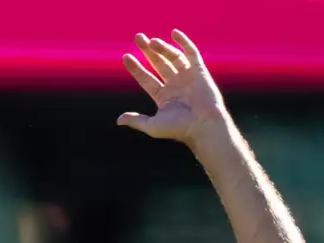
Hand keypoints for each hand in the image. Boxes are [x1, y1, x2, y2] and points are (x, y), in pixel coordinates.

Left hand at [118, 30, 226, 145]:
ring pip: (172, 57)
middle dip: (147, 51)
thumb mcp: (153, 126)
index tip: (126, 57)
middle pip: (158, 63)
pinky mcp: (199, 72)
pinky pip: (191, 53)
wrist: (204, 125)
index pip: (146, 79)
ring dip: (162, 48)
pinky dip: (184, 42)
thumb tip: (119, 120)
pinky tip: (174, 33)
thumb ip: (137, 121)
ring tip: (152, 42)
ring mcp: (187, 78)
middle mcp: (175, 85)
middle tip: (138, 37)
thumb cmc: (180, 128)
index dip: (136, 68)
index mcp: (164, 97)